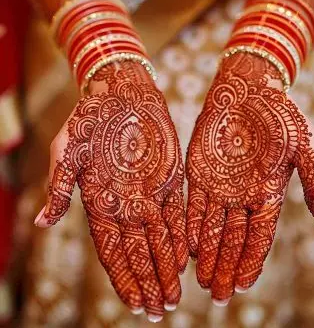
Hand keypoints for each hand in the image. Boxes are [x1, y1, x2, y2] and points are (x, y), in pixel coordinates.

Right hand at [34, 62, 187, 319]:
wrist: (120, 92)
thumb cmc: (89, 118)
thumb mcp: (69, 149)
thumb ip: (61, 187)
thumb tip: (43, 221)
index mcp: (100, 201)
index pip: (112, 251)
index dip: (124, 278)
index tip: (135, 304)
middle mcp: (126, 203)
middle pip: (138, 252)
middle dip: (149, 282)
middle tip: (160, 311)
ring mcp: (148, 192)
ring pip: (159, 239)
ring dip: (166, 268)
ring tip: (174, 295)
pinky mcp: (167, 178)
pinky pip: (176, 214)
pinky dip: (180, 237)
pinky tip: (186, 258)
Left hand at [185, 53, 313, 302]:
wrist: (249, 88)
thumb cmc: (282, 116)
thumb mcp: (306, 149)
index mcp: (268, 192)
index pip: (260, 236)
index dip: (251, 261)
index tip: (242, 285)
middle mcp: (242, 194)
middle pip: (233, 239)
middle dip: (226, 267)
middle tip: (218, 295)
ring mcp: (220, 184)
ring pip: (213, 227)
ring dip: (208, 254)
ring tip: (202, 280)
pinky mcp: (200, 171)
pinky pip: (195, 204)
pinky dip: (192, 226)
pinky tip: (189, 247)